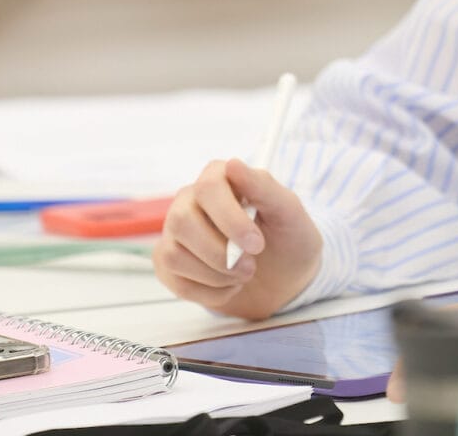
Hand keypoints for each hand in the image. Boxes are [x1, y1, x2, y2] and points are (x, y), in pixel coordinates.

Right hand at [154, 157, 323, 319]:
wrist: (285, 279)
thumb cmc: (288, 238)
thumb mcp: (289, 212)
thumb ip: (263, 187)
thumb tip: (232, 164)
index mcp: (219, 178)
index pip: (208, 187)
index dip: (230, 219)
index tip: (256, 244)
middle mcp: (190, 201)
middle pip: (182, 221)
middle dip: (220, 253)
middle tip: (251, 266)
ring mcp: (175, 234)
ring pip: (174, 255)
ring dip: (216, 275)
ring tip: (242, 274)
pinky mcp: (169, 265)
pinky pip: (176, 283)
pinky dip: (209, 293)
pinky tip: (229, 285)